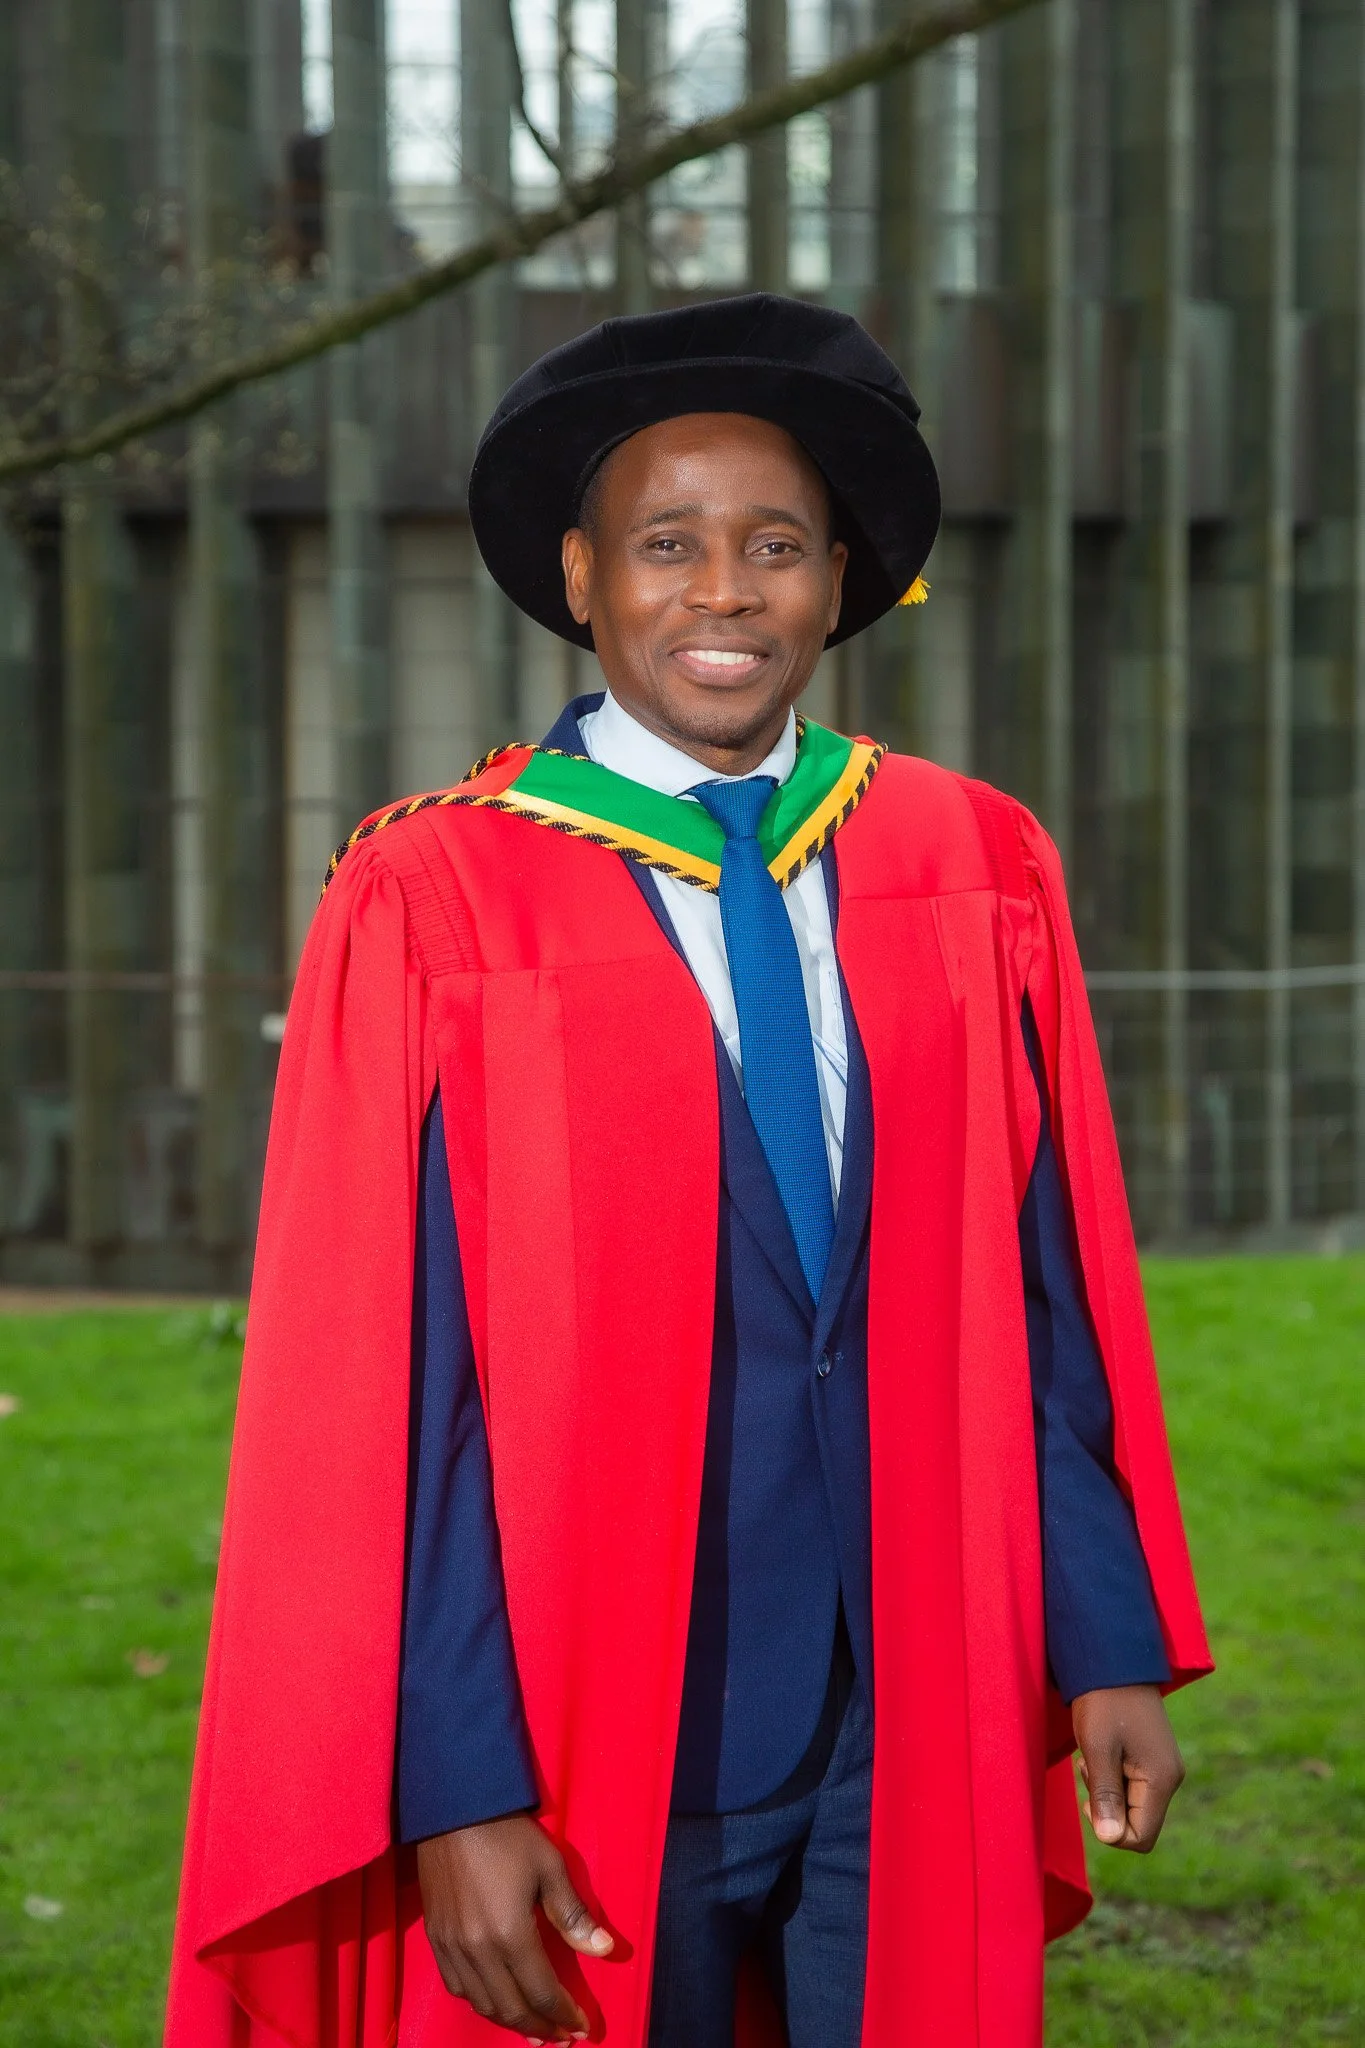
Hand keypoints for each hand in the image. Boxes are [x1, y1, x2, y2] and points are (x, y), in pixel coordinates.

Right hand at [417, 1813, 613, 2041]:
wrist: (452, 1808)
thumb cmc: (508, 1834)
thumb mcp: (549, 1867)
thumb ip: (573, 1914)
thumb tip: (605, 1951)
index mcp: (510, 1934)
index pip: (542, 1992)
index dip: (565, 2015)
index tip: (582, 2027)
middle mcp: (478, 1951)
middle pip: (511, 2009)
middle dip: (541, 2028)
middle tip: (562, 2038)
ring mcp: (452, 1947)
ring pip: (483, 2004)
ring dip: (510, 2023)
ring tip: (534, 2030)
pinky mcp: (436, 1938)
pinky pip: (458, 1987)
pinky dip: (480, 2003)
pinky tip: (495, 2001)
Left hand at [1072, 1683, 1184, 1852]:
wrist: (1113, 1660)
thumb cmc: (1103, 1702)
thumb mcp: (1098, 1748)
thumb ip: (1106, 1795)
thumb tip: (1111, 1838)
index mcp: (1162, 1779)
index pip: (1141, 1838)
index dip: (1111, 1832)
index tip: (1088, 1800)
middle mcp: (1170, 1778)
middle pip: (1138, 1822)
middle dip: (1108, 1807)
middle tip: (1090, 1770)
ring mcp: (1164, 1767)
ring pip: (1133, 1804)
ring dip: (1107, 1791)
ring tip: (1093, 1757)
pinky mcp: (1154, 1758)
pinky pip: (1133, 1786)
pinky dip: (1112, 1778)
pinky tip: (1101, 1753)